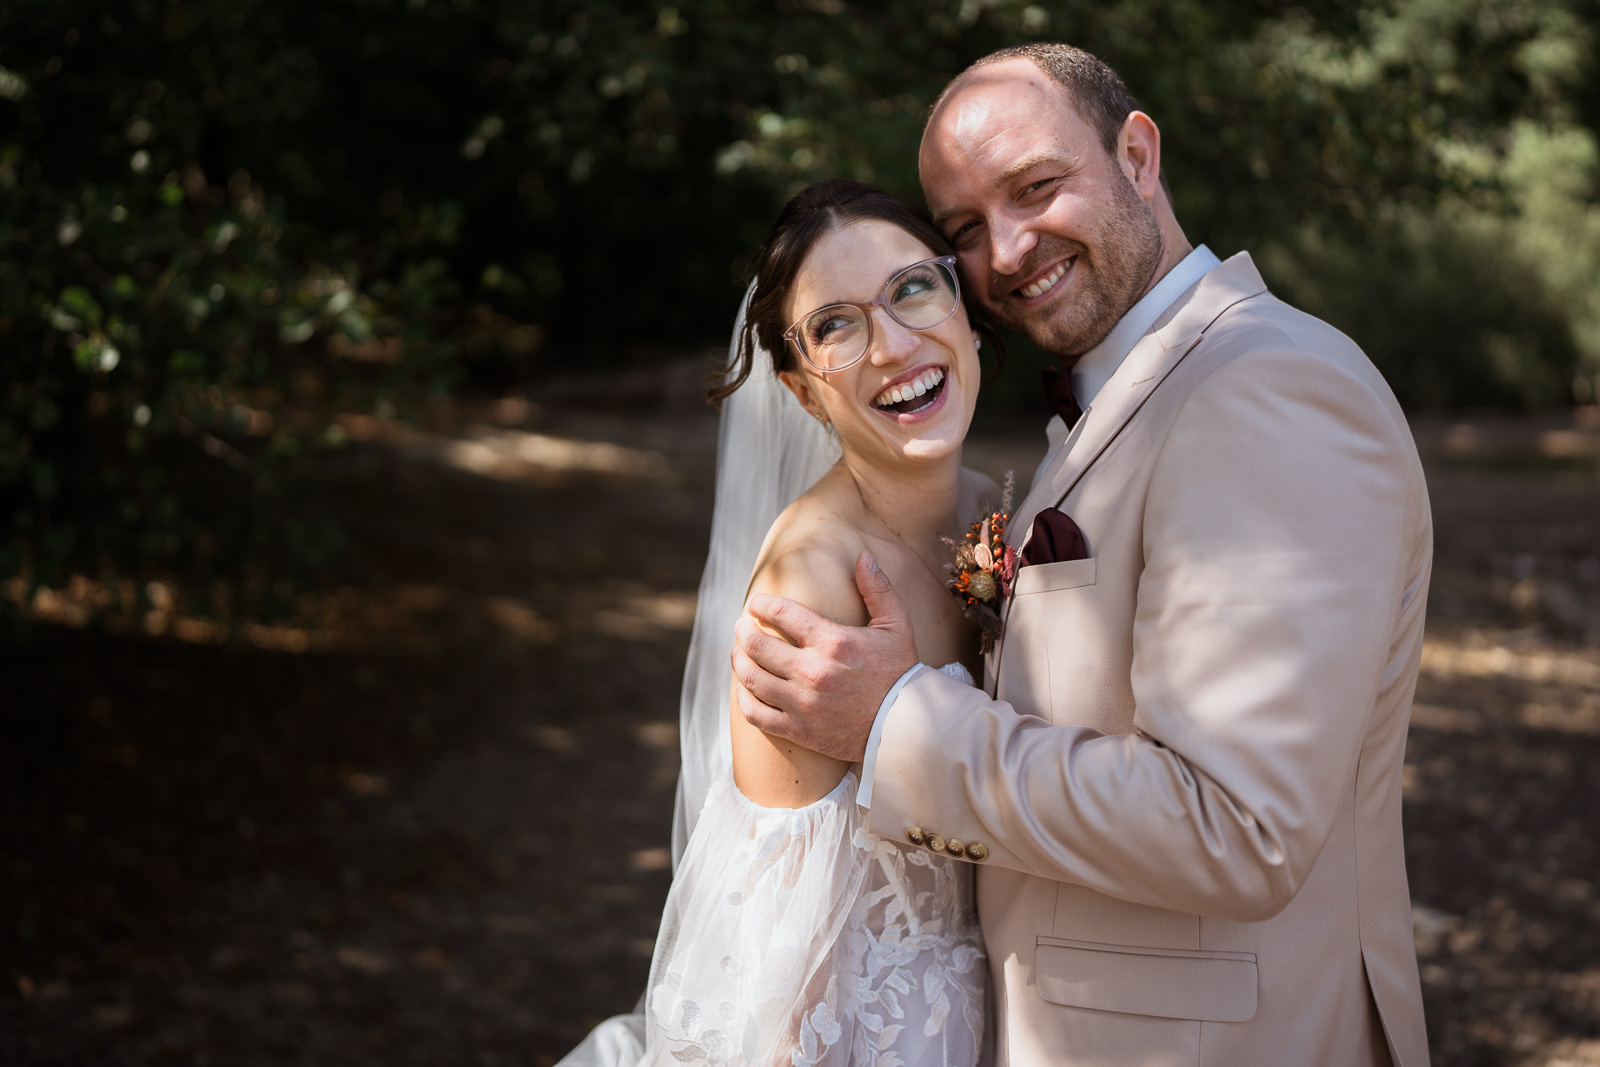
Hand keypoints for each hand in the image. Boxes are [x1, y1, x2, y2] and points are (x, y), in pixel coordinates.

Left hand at [731, 551, 918, 761]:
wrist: (906, 726)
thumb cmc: (900, 672)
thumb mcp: (896, 625)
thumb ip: (878, 589)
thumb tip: (863, 556)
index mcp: (834, 642)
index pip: (782, 613)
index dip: (762, 605)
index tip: (756, 604)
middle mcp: (814, 673)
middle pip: (758, 646)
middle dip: (743, 631)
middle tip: (741, 626)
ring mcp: (803, 704)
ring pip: (752, 679)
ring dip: (738, 661)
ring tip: (738, 652)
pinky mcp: (799, 731)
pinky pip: (757, 714)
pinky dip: (745, 699)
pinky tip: (746, 689)